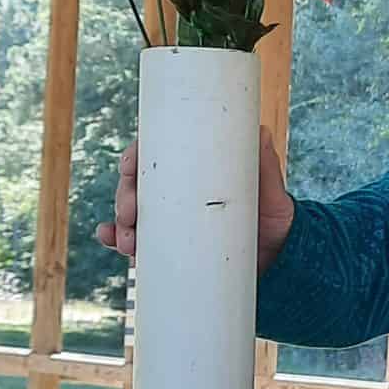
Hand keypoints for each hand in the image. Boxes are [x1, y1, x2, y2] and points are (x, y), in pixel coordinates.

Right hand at [97, 122, 296, 272]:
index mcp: (194, 168)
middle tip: (131, 214)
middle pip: (137, 184)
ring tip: (129, 242)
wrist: (279, 257)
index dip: (135, 157)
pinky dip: (116, 237)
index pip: (156, 154)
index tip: (130, 166)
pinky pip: (135, 239)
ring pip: (132, 213)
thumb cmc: (272, 214)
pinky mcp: (168, 244)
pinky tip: (109, 238)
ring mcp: (170, 217)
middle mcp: (176, 190)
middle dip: (125, 197)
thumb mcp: (269, 188)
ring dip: (120, 223)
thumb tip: (259, 131)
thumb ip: (264, 162)